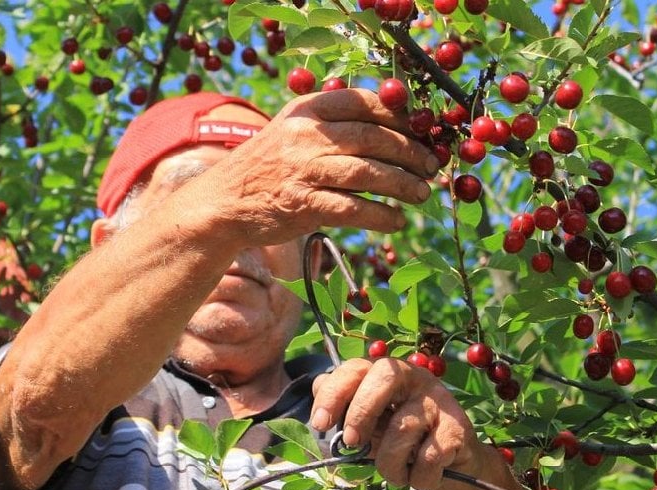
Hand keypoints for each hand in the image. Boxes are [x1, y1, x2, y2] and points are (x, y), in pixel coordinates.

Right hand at [190, 88, 440, 246]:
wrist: (224, 203)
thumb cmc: (269, 166)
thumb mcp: (293, 131)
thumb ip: (334, 124)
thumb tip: (397, 126)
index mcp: (307, 110)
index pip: (364, 102)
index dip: (401, 115)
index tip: (424, 130)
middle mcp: (305, 136)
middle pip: (372, 138)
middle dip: (410, 152)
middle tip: (431, 166)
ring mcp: (303, 170)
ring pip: (368, 173)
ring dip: (403, 184)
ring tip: (422, 194)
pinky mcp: (303, 205)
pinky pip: (354, 209)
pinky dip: (381, 216)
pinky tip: (396, 221)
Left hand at [310, 357, 484, 489]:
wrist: (454, 464)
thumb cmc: (404, 442)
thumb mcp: (371, 426)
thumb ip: (346, 412)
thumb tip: (319, 400)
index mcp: (386, 373)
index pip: (355, 368)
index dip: (334, 393)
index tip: (320, 423)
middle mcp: (414, 378)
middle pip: (385, 376)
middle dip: (361, 411)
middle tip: (353, 442)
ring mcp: (438, 401)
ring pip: (402, 428)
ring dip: (389, 464)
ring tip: (394, 472)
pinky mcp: (456, 427)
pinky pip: (427, 458)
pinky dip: (417, 477)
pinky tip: (419, 475)